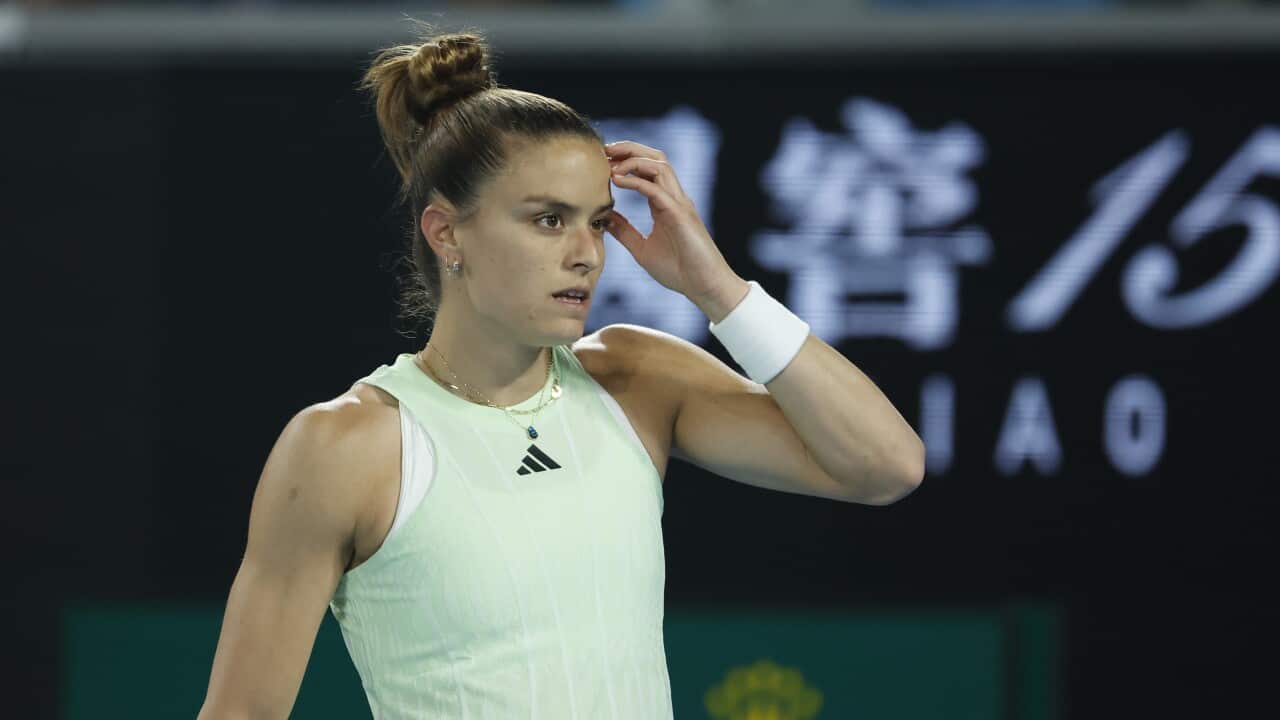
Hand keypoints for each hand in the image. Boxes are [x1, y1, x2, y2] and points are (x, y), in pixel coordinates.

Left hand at [604, 141, 745, 315]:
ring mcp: (679, 203)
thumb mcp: (642, 249)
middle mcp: (674, 198)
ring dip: (632, 158)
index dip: (625, 160)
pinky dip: (635, 180)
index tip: (602, 161)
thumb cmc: (679, 271)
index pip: (647, 169)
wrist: (704, 286)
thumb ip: (624, 231)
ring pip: (659, 164)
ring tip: (609, 162)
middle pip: (655, 157)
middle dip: (629, 148)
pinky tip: (616, 180)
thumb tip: (604, 218)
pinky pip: (656, 188)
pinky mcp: (680, 214)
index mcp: (665, 204)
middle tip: (604, 150)